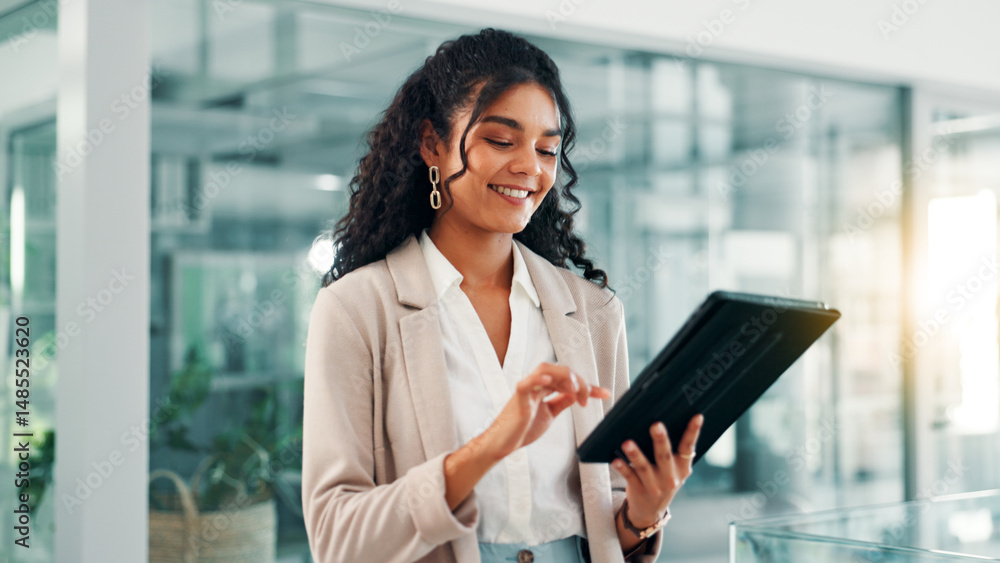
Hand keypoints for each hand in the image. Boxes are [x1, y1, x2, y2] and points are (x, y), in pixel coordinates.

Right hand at [477, 362, 610, 462]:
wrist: (505, 444)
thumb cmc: (523, 429)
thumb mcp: (550, 413)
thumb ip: (562, 401)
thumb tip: (577, 394)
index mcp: (544, 388)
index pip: (569, 379)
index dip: (588, 385)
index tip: (605, 393)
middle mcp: (536, 385)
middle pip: (561, 371)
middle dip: (579, 381)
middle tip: (587, 399)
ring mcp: (527, 390)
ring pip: (546, 370)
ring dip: (564, 376)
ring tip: (575, 390)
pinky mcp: (518, 399)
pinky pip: (526, 384)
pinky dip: (537, 379)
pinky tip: (550, 381)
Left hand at [611, 414, 703, 526]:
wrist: (651, 511)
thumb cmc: (663, 480)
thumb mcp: (675, 470)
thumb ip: (673, 451)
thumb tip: (665, 420)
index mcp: (682, 467)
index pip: (688, 447)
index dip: (693, 432)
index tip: (697, 416)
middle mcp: (670, 477)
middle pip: (665, 456)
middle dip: (661, 440)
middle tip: (656, 425)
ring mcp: (654, 485)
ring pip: (644, 467)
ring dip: (636, 454)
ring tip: (628, 443)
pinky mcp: (638, 490)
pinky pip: (629, 477)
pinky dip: (622, 468)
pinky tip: (615, 460)